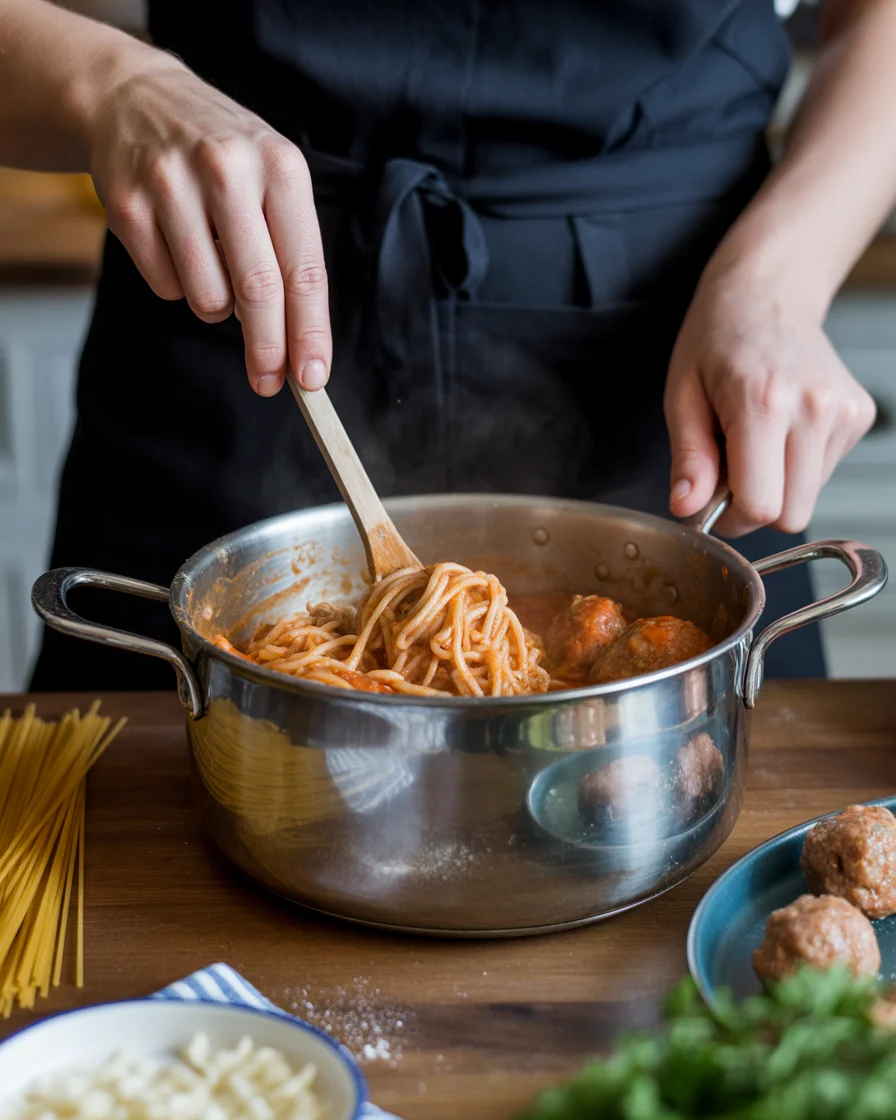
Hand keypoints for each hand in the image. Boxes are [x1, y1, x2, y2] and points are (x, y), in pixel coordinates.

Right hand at [88, 62, 329, 395]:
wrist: (136, 98)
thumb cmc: (223, 156)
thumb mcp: (271, 181)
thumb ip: (288, 254)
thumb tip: (295, 344)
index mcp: (280, 167)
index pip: (304, 270)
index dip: (310, 332)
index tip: (313, 378)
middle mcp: (228, 170)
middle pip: (257, 290)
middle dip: (267, 349)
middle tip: (269, 382)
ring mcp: (171, 185)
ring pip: (207, 297)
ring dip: (216, 306)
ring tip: (212, 265)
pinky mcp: (127, 205)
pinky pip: (165, 286)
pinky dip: (176, 284)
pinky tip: (175, 243)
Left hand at [664, 261, 875, 536]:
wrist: (768, 292)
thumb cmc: (717, 339)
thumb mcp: (682, 396)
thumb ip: (688, 458)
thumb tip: (687, 510)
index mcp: (762, 403)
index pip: (760, 506)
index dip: (730, 519)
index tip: (711, 502)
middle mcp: (813, 408)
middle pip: (792, 514)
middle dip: (755, 509)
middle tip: (729, 472)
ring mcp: (842, 411)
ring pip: (809, 498)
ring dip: (777, 485)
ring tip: (754, 439)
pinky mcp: (858, 414)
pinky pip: (824, 472)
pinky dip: (798, 465)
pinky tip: (780, 429)